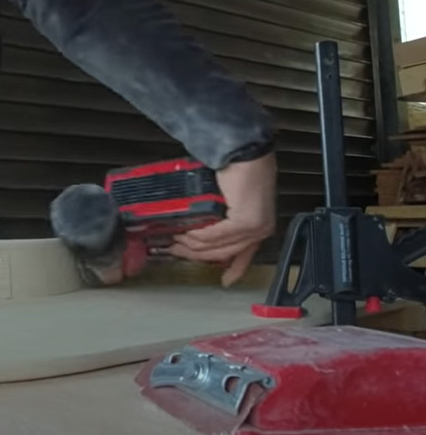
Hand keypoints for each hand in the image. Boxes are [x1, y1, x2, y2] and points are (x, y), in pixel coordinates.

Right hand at [167, 152, 276, 286]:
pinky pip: (217, 236)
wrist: (245, 153)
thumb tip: (197, 230)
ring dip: (193, 245)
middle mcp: (260, 230)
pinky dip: (199, 236)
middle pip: (225, 253)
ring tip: (174, 240)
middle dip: (196, 255)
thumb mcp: (230, 200)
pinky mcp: (246, 222)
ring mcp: (255, 227)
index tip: (225, 281)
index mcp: (259, 227)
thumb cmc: (239, 169)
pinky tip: (186, 234)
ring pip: (218, 247)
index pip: (245, 255)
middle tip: (175, 250)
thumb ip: (222, 218)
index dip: (234, 270)